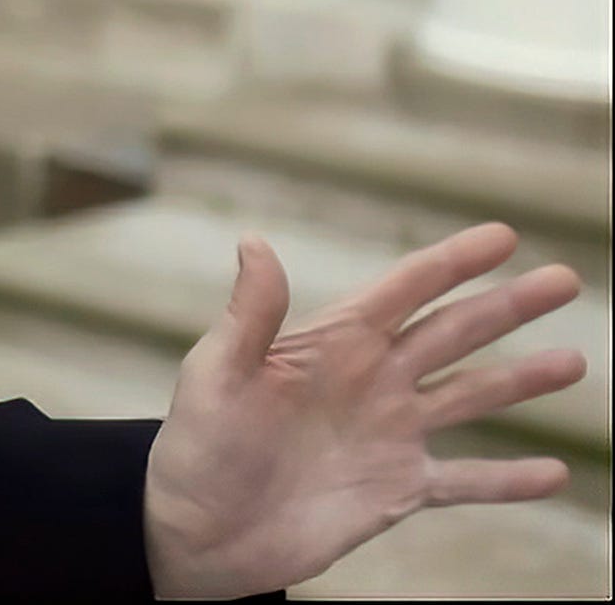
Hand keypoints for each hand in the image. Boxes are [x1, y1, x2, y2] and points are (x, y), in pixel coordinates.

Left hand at [141, 221, 587, 599]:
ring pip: (471, 397)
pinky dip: (508, 480)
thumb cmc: (195, 449)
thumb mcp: (215, 374)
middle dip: (506, 306)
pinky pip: (465, 482)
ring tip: (575, 361)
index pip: (401, 290)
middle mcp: (369, 382)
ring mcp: (389, 435)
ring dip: (522, 381)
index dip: (451, 262)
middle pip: (451, 333)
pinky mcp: (397, 490)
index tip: (502, 236)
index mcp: (329, 345)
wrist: (197, 535)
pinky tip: (553, 474)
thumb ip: (250, 314)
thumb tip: (254, 241)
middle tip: (564, 279)